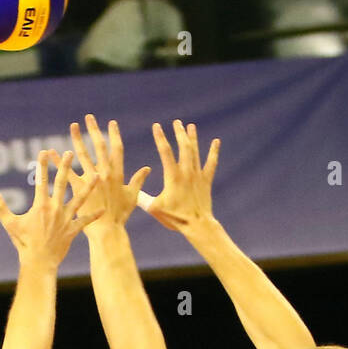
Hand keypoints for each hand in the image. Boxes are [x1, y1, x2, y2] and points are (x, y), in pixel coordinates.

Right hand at [0, 150, 99, 268]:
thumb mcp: (10, 224)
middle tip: (70, 153)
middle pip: (61, 183)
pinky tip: (104, 209)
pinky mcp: (72, 230)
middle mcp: (54, 209)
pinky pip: (85, 222)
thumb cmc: (23, 243)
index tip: (44, 152)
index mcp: (40, 205)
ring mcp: (65, 219)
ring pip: (79, 199)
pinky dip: (94, 216)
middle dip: (65, 167)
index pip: (41, 181)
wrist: (39, 262)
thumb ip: (0, 208)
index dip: (42, 165)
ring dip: (88, 187)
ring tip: (97, 175)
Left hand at [68, 115, 150, 229]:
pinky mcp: (79, 189)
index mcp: (117, 174)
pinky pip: (66, 172)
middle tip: (89, 118)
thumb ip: (138, 180)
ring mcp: (91, 180)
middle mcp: (104, 174)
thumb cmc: (121, 216)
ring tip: (73, 126)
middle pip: (99, 147)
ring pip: (83, 155)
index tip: (111, 123)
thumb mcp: (132, 197)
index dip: (114, 135)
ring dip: (77, 139)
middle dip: (94, 131)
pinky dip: (58, 162)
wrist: (108, 231)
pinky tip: (50, 151)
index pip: (117, 149)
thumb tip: (147, 168)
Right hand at [145, 119, 219, 234]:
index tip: (156, 126)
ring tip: (190, 126)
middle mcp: (186, 172)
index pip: (165, 151)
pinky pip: (211, 163)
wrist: (198, 225)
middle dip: (179, 133)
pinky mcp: (206, 181)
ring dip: (193, 138)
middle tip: (176, 122)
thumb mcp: (155, 208)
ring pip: (196, 152)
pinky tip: (216, 142)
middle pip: (183, 147)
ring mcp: (197, 175)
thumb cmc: (175, 218)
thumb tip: (131, 192)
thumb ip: (142, 198)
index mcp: (173, 176)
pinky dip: (213, 152)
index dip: (160, 137)